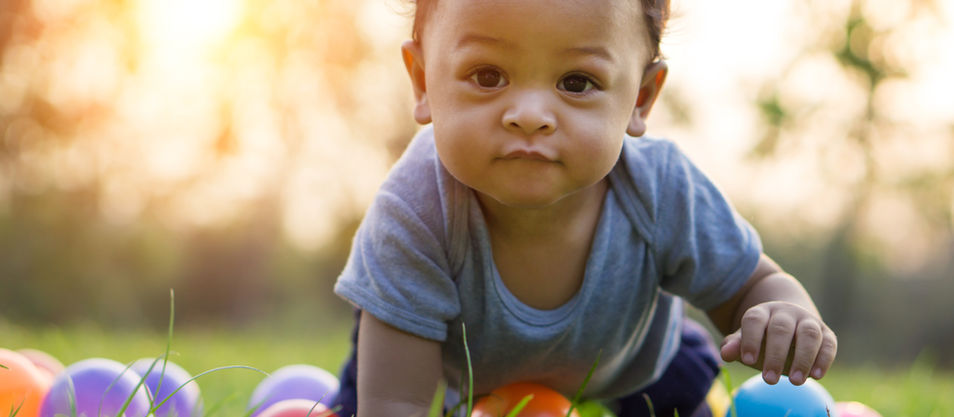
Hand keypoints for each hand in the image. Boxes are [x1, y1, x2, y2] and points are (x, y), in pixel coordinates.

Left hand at [719, 301, 836, 385]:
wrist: (791, 324)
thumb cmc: (763, 338)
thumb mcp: (746, 340)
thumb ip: (735, 345)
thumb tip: (725, 353)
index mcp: (762, 312)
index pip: (754, 320)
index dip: (751, 339)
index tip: (748, 361)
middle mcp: (786, 313)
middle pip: (781, 329)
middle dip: (775, 355)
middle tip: (768, 380)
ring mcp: (808, 321)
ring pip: (808, 334)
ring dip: (803, 358)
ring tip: (794, 381)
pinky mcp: (826, 333)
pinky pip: (829, 344)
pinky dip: (823, 359)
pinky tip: (816, 376)